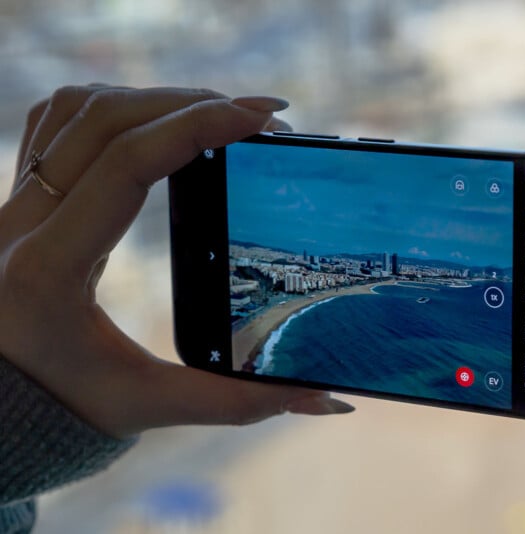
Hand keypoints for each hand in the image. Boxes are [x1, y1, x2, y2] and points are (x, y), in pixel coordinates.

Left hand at [0, 85, 352, 438]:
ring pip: (77, 108)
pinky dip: (116, 106)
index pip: (123, 163)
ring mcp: (12, 203)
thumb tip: (323, 396)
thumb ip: (239, 402)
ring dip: (154, 98)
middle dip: (191, 104)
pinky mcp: (20, 197)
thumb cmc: (63, 407)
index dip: (196, 127)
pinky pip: (59, 120)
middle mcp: (18, 224)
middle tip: (262, 118)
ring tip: (218, 114)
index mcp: (47, 270)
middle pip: (104, 119)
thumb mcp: (151, 406)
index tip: (260, 118)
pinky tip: (160, 120)